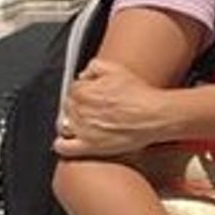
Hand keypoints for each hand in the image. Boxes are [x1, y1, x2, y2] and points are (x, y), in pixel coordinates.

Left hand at [56, 59, 173, 156]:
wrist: (153, 115)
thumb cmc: (138, 93)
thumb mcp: (116, 68)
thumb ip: (94, 67)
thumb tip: (83, 75)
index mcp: (82, 91)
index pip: (72, 90)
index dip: (82, 91)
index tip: (90, 94)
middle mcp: (79, 111)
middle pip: (67, 107)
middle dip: (77, 106)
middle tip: (92, 108)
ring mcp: (82, 130)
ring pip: (64, 125)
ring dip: (71, 123)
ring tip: (85, 123)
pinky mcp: (89, 147)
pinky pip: (64, 148)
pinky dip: (62, 145)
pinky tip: (69, 141)